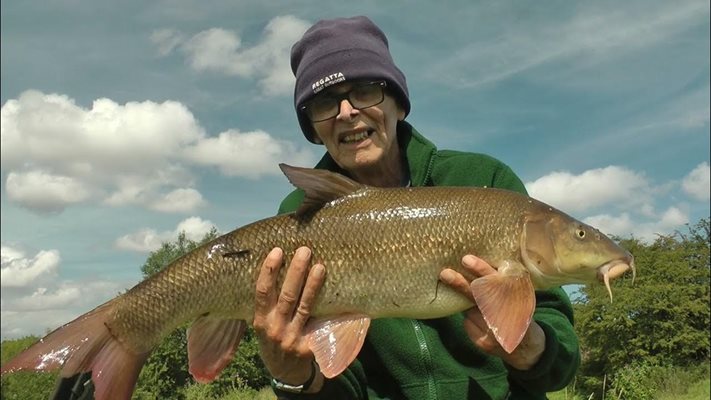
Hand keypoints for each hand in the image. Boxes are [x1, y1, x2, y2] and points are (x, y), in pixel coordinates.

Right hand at [253, 247, 325, 391]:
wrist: (285, 372)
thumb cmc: (274, 339)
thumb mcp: (263, 324)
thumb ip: (268, 304)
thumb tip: (277, 266)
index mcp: (261, 321)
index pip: (262, 292)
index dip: (269, 271)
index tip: (277, 251)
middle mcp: (276, 329)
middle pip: (287, 296)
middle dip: (296, 272)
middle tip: (305, 250)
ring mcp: (293, 338)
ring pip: (305, 307)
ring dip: (313, 285)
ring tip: (320, 267)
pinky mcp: (309, 346)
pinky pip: (321, 324)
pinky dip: (330, 310)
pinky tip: (339, 296)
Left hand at [439, 255, 545, 369]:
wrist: (527, 349)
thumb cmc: (519, 314)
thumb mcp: (519, 295)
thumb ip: (501, 285)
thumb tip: (472, 267)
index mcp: (517, 297)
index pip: (495, 281)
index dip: (481, 270)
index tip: (466, 259)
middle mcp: (506, 317)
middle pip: (478, 297)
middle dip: (460, 284)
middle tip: (445, 273)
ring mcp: (493, 332)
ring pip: (470, 311)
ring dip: (468, 304)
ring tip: (478, 306)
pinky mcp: (483, 343)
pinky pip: (468, 324)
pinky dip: (471, 320)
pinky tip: (480, 323)